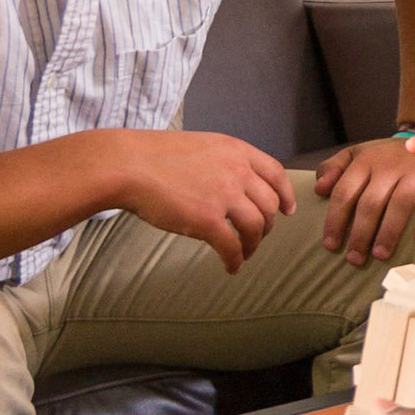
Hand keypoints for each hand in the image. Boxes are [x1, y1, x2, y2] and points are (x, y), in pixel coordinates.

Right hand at [112, 130, 297, 271]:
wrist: (127, 165)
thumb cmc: (154, 156)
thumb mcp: (200, 146)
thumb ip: (222, 162)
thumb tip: (233, 185)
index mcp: (236, 151)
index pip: (276, 173)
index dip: (285, 194)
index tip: (287, 210)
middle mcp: (237, 171)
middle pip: (269, 204)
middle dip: (268, 224)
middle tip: (257, 236)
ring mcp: (224, 196)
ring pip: (257, 227)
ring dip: (253, 245)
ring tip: (243, 254)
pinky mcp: (208, 221)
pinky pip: (233, 247)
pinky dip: (235, 260)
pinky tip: (230, 267)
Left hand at [310, 133, 414, 264]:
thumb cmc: (391, 158)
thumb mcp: (361, 155)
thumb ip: (335, 168)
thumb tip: (318, 188)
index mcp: (366, 161)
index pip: (345, 192)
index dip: (335, 220)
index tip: (331, 245)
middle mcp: (390, 164)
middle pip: (370, 203)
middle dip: (360, 234)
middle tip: (354, 259)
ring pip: (400, 204)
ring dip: (388, 233)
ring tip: (380, 256)